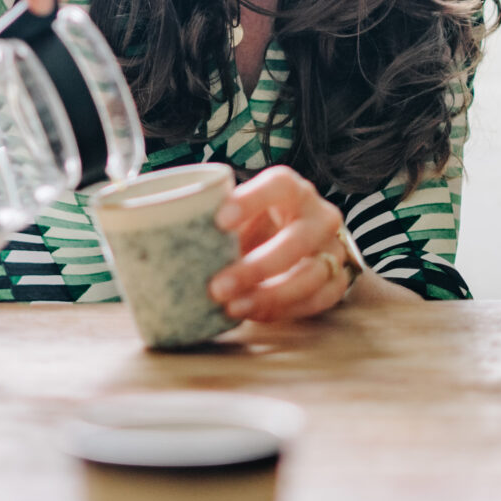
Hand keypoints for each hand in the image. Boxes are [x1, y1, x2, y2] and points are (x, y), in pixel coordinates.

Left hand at [206, 166, 353, 322]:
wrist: (300, 239)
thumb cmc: (257, 223)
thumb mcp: (240, 212)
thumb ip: (214, 219)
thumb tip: (163, 235)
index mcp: (292, 189)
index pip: (279, 185)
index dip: (252, 200)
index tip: (219, 220)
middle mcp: (319, 215)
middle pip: (296, 240)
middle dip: (256, 268)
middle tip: (217, 287)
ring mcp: (332, 249)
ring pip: (311, 275)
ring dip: (270, 296)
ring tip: (232, 308)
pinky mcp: (337, 280)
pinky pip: (317, 300)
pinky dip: (283, 310)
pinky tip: (253, 314)